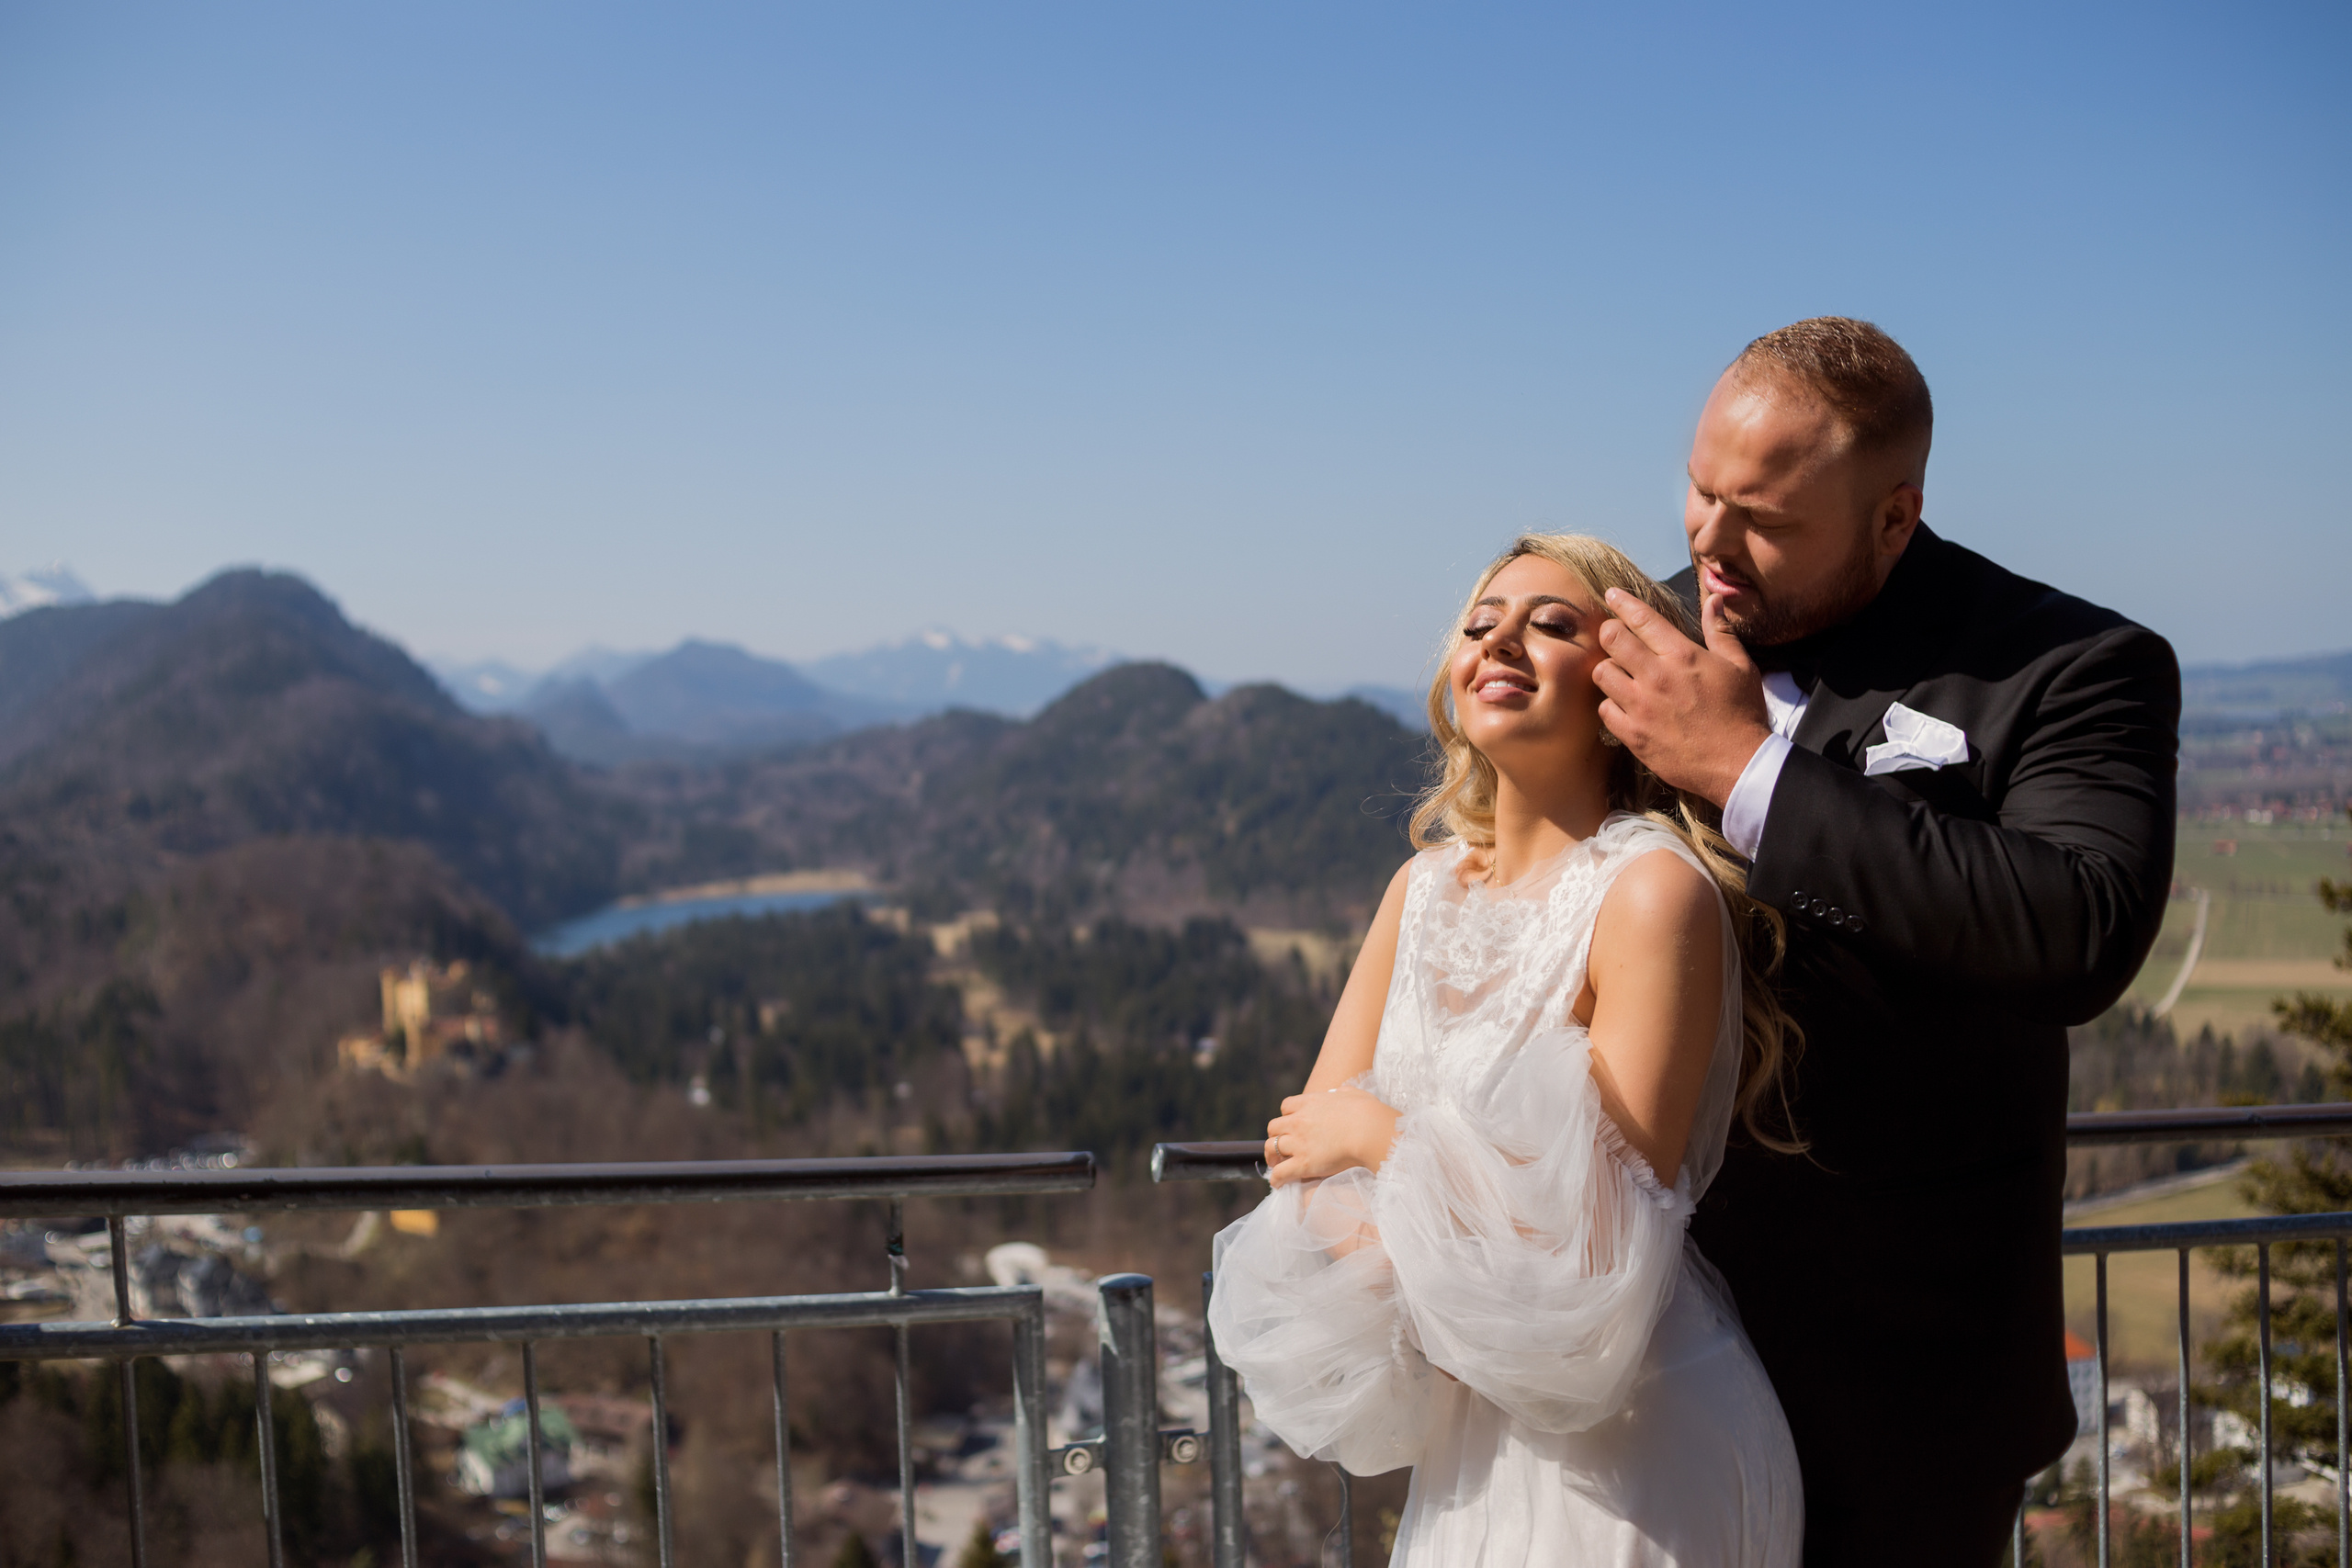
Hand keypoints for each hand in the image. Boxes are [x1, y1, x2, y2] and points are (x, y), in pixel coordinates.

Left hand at [1265, 1086, 1399, 1188]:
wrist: (1370, 1131)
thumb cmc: (1368, 1113)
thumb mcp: (1353, 1094)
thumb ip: (1342, 1093)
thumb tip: (1339, 1093)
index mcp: (1310, 1103)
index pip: (1286, 1106)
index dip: (1287, 1115)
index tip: (1291, 1123)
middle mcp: (1299, 1121)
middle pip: (1274, 1127)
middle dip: (1276, 1136)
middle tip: (1280, 1146)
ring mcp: (1299, 1142)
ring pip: (1272, 1148)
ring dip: (1272, 1156)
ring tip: (1276, 1164)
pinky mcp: (1303, 1163)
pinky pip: (1280, 1172)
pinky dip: (1276, 1178)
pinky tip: (1278, 1184)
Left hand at [1593, 588, 1771, 807]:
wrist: (1739, 764)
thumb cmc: (1742, 712)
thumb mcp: (1739, 666)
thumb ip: (1720, 631)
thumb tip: (1714, 599)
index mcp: (1682, 655)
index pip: (1642, 618)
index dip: (1622, 602)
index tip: (1611, 594)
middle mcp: (1656, 677)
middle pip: (1611, 639)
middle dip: (1610, 632)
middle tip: (1617, 638)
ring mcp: (1641, 707)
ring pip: (1602, 673)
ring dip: (1609, 669)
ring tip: (1622, 674)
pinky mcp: (1633, 735)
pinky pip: (1605, 710)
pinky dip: (1611, 704)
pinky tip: (1624, 705)